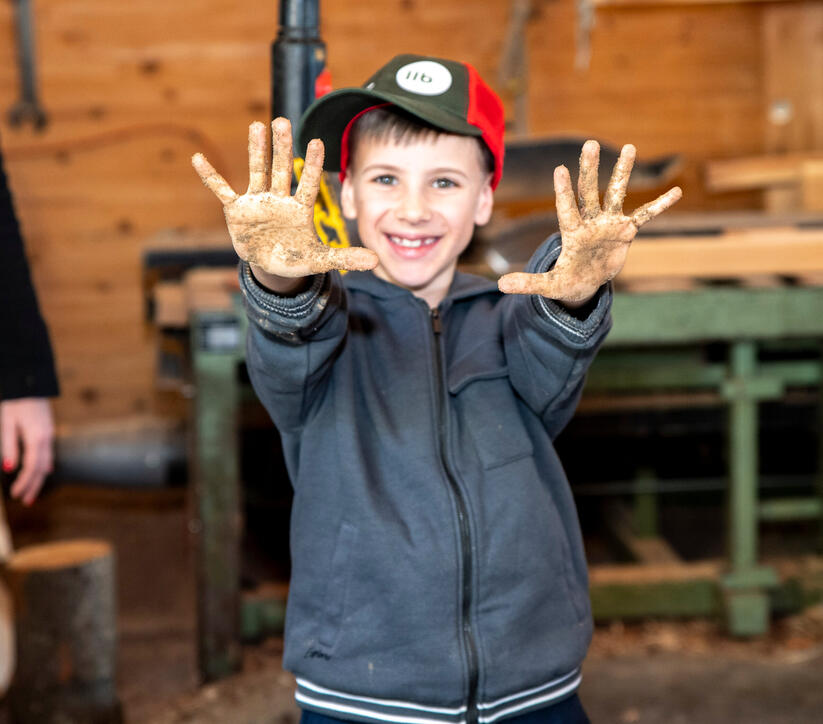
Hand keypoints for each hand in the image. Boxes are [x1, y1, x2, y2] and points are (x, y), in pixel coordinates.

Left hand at [1, 397, 54, 505]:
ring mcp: (50, 434)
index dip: (24, 482)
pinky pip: (49, 453)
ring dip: (39, 479)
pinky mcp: (48, 431)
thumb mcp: (6, 423)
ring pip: (47, 462)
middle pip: (43, 468)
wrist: (30, 382)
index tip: (15, 494)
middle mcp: (47, 438)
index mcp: (36, 437)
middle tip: (26, 501)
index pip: (32, 467)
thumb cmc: (15, 402)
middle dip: (34, 486)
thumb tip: (10, 468)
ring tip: (33, 492)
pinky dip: (44, 466)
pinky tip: (44, 473)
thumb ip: (9, 446)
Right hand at [192, 117, 376, 276]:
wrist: (271, 266)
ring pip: (258, 172)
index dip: (312, 165)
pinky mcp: (237, 210)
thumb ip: (346, 256)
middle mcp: (279, 199)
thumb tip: (376, 260)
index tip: (317, 142)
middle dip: (282, 147)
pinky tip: (198, 158)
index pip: (308, 183)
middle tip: (283, 121)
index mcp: (300, 208)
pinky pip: (222, 190)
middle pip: (282, 169)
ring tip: (257, 126)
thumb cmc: (297, 257)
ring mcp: (258, 202)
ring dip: (256, 151)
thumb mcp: (321, 259)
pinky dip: (210, 176)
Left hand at [498, 140, 681, 303]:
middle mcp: (590, 223)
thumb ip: (528, 283)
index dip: (564, 192)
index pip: (567, 209)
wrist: (585, 283)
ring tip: (629, 147)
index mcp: (572, 234)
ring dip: (622, 173)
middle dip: (589, 170)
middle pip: (589, 192)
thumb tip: (501, 285)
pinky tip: (676, 191)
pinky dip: (660, 205)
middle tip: (588, 144)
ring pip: (616, 194)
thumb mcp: (548, 286)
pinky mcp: (625, 231)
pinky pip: (646, 216)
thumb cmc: (566, 281)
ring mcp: (608, 224)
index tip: (559, 169)